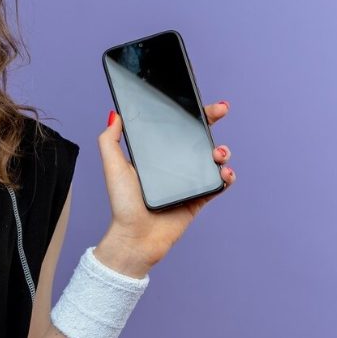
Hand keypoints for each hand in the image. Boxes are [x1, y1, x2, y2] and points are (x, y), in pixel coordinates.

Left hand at [94, 101, 235, 276]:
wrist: (135, 236)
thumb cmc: (122, 204)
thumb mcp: (113, 166)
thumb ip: (110, 140)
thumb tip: (114, 114)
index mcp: (156, 156)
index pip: (174, 129)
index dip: (188, 114)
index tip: (199, 101)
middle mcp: (174, 166)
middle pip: (198, 138)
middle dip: (210, 121)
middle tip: (220, 110)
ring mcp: (188, 182)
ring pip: (213, 159)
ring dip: (221, 150)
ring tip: (217, 152)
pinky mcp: (199, 198)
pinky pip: (218, 184)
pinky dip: (226, 176)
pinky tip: (223, 173)